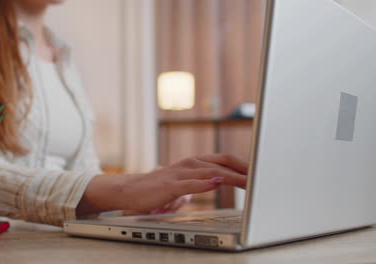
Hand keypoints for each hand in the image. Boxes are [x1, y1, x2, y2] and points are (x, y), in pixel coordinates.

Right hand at [76, 154, 247, 215]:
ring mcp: (179, 174)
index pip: (225, 160)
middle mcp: (190, 164)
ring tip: (249, 181)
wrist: (130, 190)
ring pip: (210, 172)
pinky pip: (190, 184)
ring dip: (231, 177)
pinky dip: (204, 183)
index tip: (261, 172)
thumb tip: (214, 182)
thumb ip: (199, 181)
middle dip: (244, 169)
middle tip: (262, 176)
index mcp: (194, 163)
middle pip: (223, 163)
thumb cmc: (157, 187)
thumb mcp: (183, 183)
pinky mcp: (169, 185)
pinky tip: (216, 182)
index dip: (244, 164)